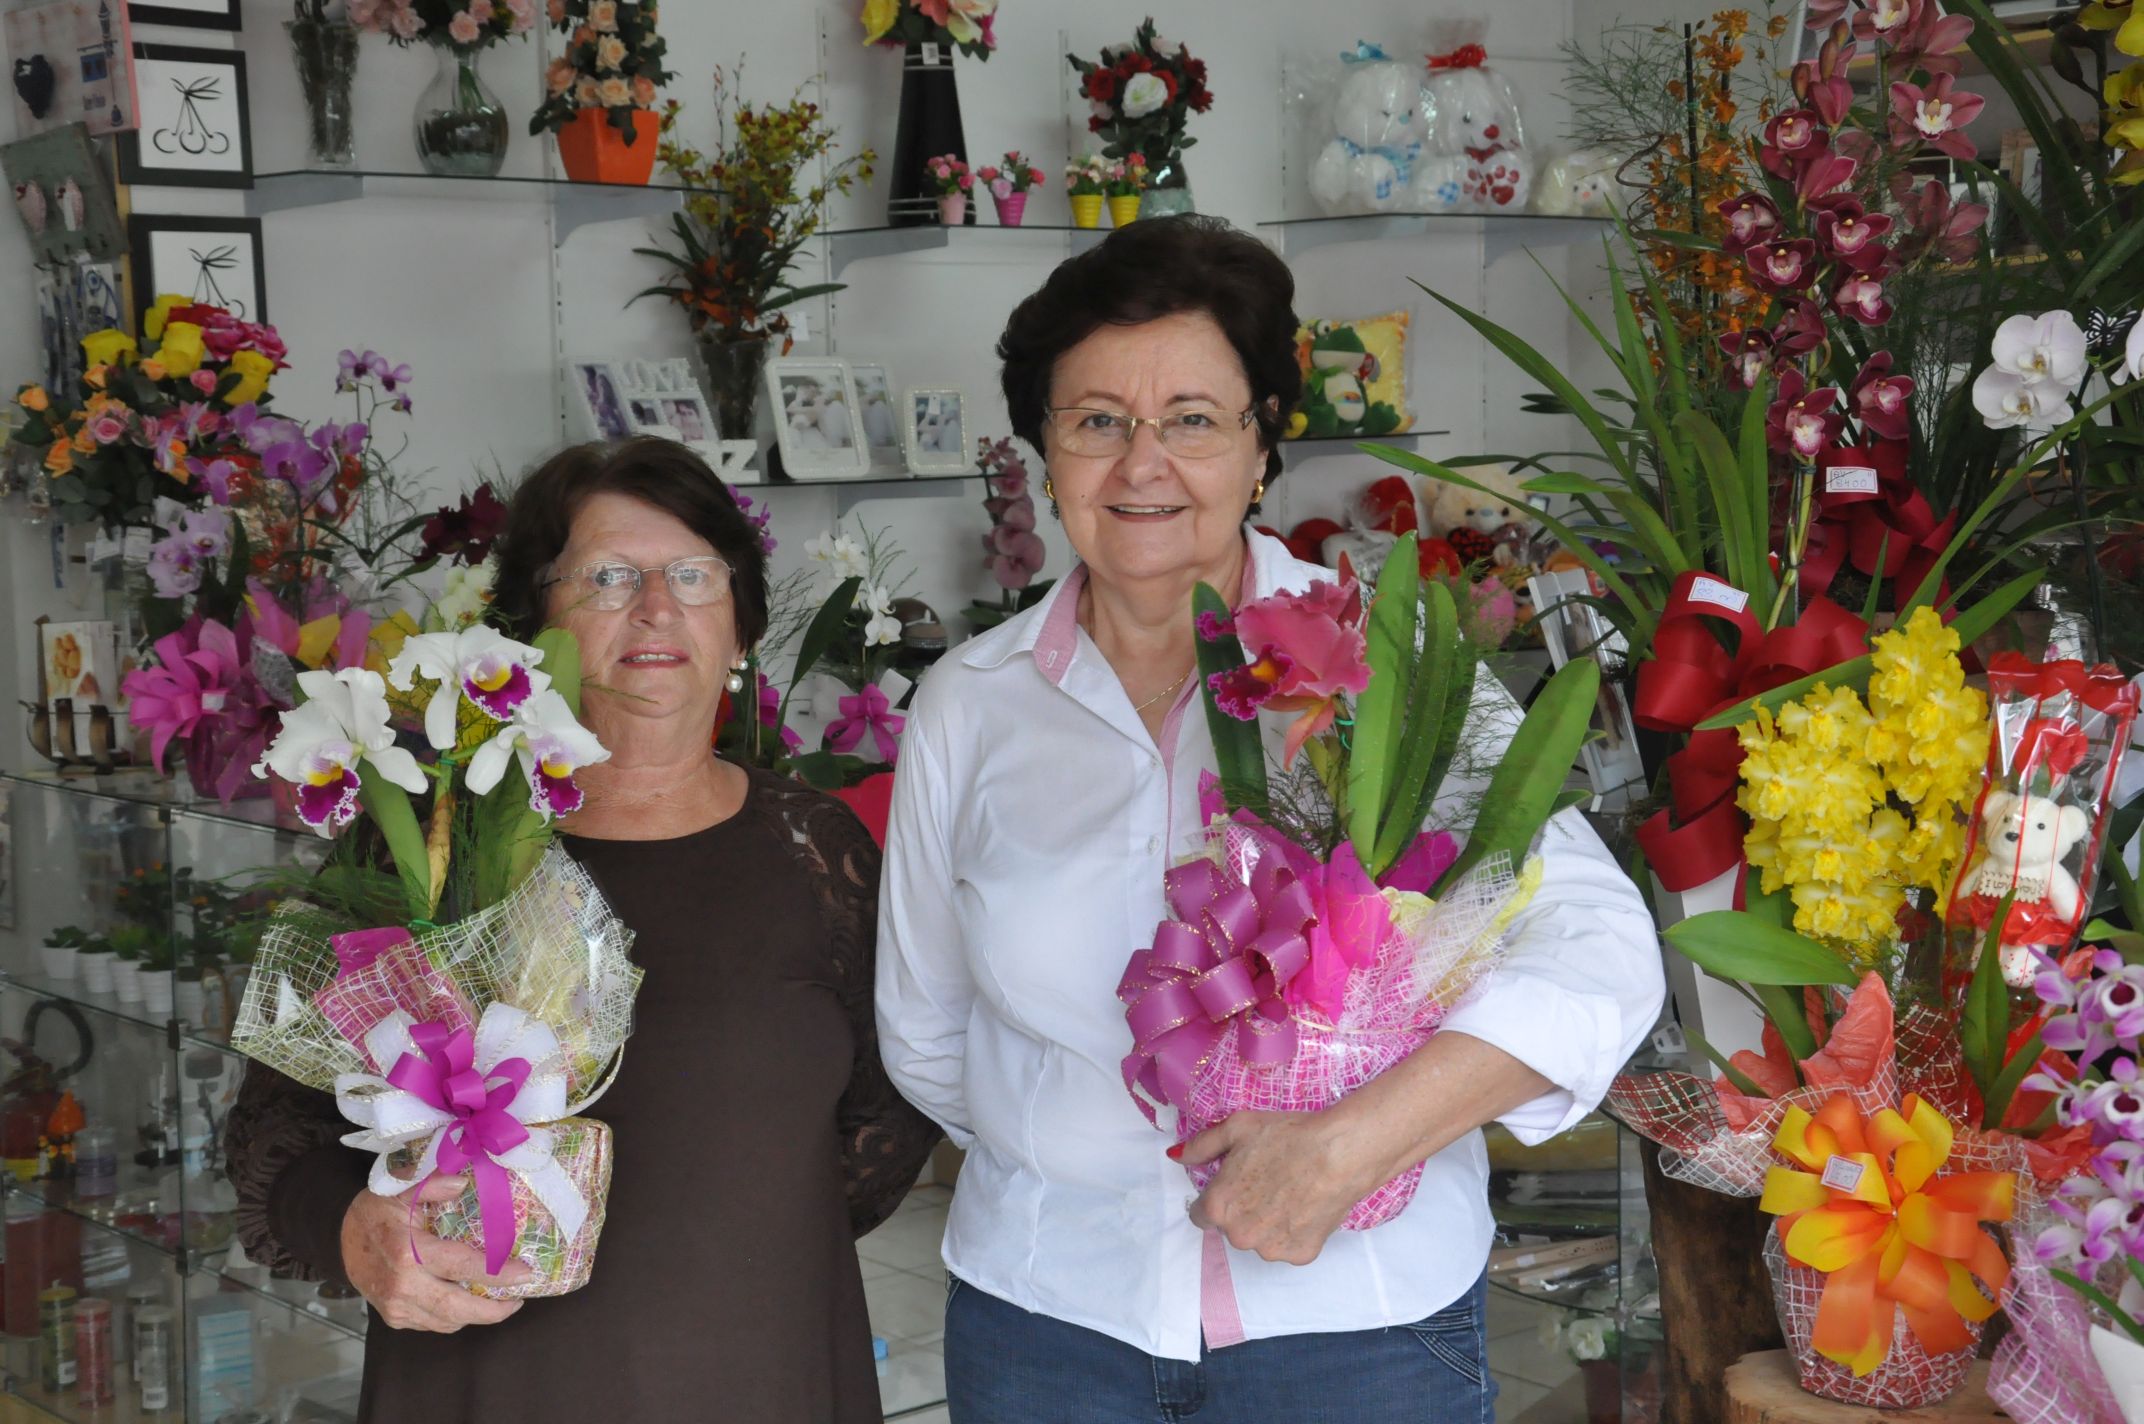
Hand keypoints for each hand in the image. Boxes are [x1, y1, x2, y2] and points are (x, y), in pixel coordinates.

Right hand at [342, 1175, 531, 1331]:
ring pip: (446, 1321)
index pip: (461, 1266)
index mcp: (407, 1251)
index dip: (497, 1273)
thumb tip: (462, 1182)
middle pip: (456, 1308)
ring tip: (503, 1301)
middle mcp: (401, 1284)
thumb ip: (431, 1182)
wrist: (339, 1238)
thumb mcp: (399, 1187)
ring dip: (478, 1315)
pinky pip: (432, 1324)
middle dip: (494, 1309)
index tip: (526, 1273)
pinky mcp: (393, 1317)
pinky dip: (456, 1317)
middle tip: (519, 1298)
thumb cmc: (376, 1211)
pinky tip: (471, 1303)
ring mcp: (395, 1306)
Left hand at [1179, 1109, 1377, 1266]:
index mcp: (1218, 1207)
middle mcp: (1239, 1235)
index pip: (1200, 1215)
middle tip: (1267, 1184)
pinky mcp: (1300, 1255)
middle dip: (1242, 1210)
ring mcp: (1270, 1250)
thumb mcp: (1236, 1128)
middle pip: (1232, 1228)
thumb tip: (1176, 1158)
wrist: (1339, 1152)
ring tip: (1290, 1194)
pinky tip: (1306, 1206)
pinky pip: (1288, 1246)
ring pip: (1260, 1239)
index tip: (1234, 1186)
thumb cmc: (1287, 1136)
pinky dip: (1294, 1232)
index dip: (1217, 1197)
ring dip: (1267, 1224)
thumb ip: (1201, 1146)